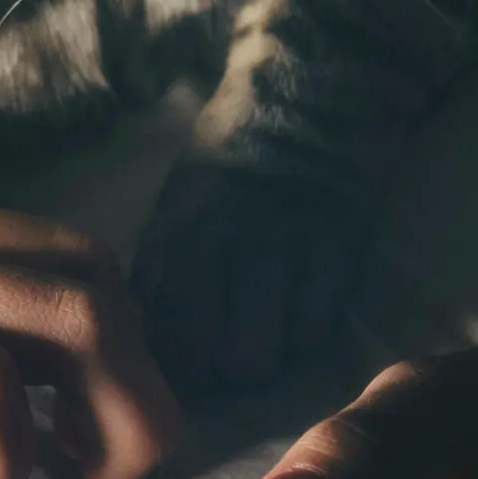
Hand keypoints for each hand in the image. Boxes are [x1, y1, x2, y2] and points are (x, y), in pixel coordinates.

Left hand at [134, 163, 365, 393]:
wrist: (303, 104)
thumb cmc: (233, 160)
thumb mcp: (179, 199)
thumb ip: (163, 259)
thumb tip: (146, 324)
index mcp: (171, 233)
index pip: (149, 319)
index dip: (158, 356)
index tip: (171, 364)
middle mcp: (214, 244)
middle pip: (194, 348)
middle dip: (206, 374)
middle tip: (220, 370)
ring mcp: (273, 249)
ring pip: (250, 354)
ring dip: (255, 364)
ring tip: (262, 353)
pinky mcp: (331, 250)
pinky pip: (310, 329)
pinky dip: (303, 337)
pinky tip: (300, 320)